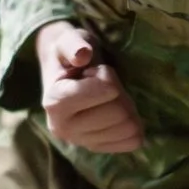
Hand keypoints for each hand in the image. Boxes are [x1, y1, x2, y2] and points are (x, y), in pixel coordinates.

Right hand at [36, 20, 144, 152]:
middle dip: (118, 92)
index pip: (107, 91)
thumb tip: (82, 55)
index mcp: (55, 103)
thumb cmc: (69, 54)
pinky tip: (114, 111)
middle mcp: (64, 130)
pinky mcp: (98, 149)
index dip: (107, 76)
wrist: (64, 72)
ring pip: (129, 127)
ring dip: (125, 106)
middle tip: (103, 84)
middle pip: (120, 112)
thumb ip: (73, 44)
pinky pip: (133, 140)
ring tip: (106, 97)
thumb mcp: (68, 39)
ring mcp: (82, 143)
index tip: (91, 71)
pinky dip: (132, 123)